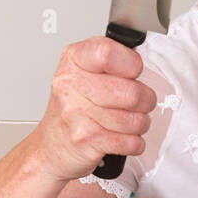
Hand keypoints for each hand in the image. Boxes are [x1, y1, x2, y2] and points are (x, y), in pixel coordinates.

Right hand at [29, 37, 156, 182]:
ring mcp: (76, 113)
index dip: (131, 64)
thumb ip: (113, 59)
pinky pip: (131, 142)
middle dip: (145, 101)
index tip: (134, 71)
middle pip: (132, 92)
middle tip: (138, 102)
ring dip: (140, 124)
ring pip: (135, 120)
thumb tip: (142, 60)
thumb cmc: (74, 106)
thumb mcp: (85, 71)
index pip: (108, 53)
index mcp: (74, 60)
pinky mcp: (84, 139)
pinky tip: (121, 137)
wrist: (51, 145)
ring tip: (127, 121)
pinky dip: (134, 143)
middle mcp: (71, 84)